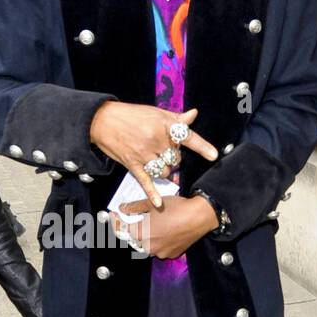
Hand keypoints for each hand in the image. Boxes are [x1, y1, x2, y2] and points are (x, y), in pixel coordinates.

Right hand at [89, 103, 217, 207]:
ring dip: (164, 170)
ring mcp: (144, 154)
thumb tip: (193, 114)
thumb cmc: (131, 115)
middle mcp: (156, 140)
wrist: (103, 121)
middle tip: (162, 149)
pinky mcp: (133, 164)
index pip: (187, 137)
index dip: (202, 146)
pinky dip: (152, 193)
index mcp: (164, 125)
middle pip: (176, 158)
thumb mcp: (155, 112)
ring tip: (155, 161)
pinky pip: (146, 181)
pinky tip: (158, 203)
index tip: (213, 156)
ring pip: (165, 171)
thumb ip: (176, 118)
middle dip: (172, 157)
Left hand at [113, 194, 218, 258]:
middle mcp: (148, 247)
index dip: (115, 221)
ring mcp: (160, 253)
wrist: (199, 217)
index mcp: (140, 234)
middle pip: (133, 239)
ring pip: (147, 245)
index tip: (113, 215)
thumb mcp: (152, 203)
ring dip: (146, 237)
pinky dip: (158, 241)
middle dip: (132, 230)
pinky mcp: (171, 255)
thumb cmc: (175, 208)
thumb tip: (123, 208)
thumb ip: (134, 207)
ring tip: (153, 225)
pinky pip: (160, 249)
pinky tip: (165, 232)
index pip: (121, 229)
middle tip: (134, 219)